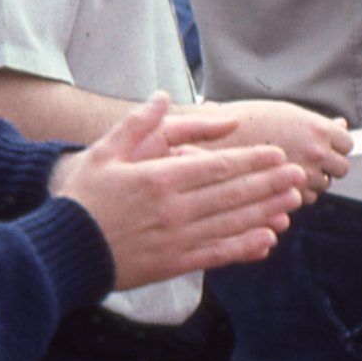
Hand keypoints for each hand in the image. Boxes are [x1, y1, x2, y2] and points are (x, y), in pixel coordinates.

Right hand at [50, 94, 302, 287]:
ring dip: (266, 211)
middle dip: (269, 183)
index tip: (276, 154)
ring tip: (292, 200)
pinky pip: (217, 254)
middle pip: (232, 193)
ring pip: (231, 222)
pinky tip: (267, 239)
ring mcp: (177, 239)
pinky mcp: (175, 264)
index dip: (251, 161)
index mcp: (159, 179)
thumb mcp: (104, 152)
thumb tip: (161, 96)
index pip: (217, 167)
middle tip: (297, 173)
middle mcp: (174, 210)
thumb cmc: (82, 198)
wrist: (64, 250)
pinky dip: (244, 247)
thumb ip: (136, 124)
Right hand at [207, 98, 350, 196]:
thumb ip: (318, 123)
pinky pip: (303, 199)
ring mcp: (304, 176)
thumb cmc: (244, 122)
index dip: (336, 145)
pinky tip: (277, 185)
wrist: (210, 141)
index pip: (347, 143)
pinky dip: (293, 196)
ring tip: (285, 172)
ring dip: (309, 182)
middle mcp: (316, 152)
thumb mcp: (285, 112)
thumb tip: (344, 123)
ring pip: (321, 187)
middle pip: (341, 168)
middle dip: (327, 166)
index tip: (322, 145)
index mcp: (317, 128)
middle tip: (306, 161)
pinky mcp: (288, 194)